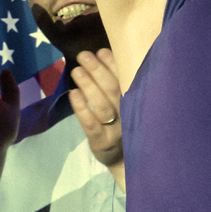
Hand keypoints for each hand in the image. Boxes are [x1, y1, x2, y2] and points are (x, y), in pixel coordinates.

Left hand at [67, 47, 125, 168]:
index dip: (113, 64)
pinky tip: (73, 93)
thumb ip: (117, 79)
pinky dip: (81, 107)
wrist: (124, 160)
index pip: (126, 79)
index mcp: (137, 102)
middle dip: (97, 70)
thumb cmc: (122, 122)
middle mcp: (130, 115)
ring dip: (88, 85)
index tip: (100, 51)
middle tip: (83, 56)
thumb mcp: (125, 102)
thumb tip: (104, 52)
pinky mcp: (102, 142)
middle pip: (113, 90)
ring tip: (76, 70)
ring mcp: (116, 130)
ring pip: (101, 105)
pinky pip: (90, 123)